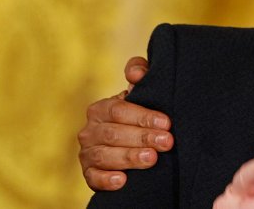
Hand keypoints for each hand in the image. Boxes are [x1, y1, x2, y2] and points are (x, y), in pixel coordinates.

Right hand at [77, 56, 173, 190]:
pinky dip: (106, 180)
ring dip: (129, 157)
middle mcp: (90, 130)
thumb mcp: (142, 91)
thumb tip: (136, 73)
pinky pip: (93, 178)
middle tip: (166, 142)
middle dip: (142, 138)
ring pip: (104, 156)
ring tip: (152, 159)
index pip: (119, 110)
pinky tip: (122, 180)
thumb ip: (140, 74)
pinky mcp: (89, 174)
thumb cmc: (139, 113)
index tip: (166, 122)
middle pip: (114, 134)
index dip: (143, 116)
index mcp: (101, 108)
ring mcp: (87, 153)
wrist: (132, 142)